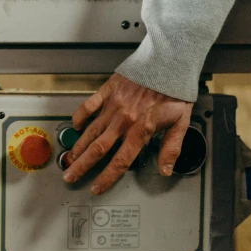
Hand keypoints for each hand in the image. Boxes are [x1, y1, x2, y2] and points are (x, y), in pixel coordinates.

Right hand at [62, 74, 192, 194]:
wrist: (169, 62)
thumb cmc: (175, 91)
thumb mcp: (181, 122)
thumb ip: (171, 148)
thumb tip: (165, 170)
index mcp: (141, 130)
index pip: (119, 162)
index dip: (106, 178)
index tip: (96, 187)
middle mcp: (123, 121)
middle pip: (97, 150)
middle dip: (81, 166)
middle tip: (69, 177)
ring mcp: (113, 106)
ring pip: (90, 132)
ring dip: (78, 147)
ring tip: (69, 158)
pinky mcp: (107, 91)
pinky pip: (88, 106)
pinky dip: (80, 116)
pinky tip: (75, 125)